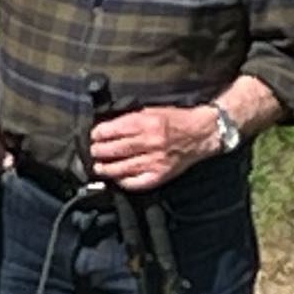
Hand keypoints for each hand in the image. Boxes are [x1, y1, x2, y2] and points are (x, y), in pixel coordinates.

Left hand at [87, 105, 208, 192]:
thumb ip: (131, 118)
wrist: (201, 133)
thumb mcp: (152, 110)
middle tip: (93, 152)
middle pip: (117, 149)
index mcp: (147, 123)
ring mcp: (156, 161)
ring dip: (107, 169)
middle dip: (100, 151)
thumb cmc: (176, 120)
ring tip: (99, 167)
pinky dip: (125, 182)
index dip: (100, 134)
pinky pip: (138, 182)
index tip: (93, 135)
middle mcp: (151, 142)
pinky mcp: (161, 174)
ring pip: (124, 168)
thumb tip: (108, 127)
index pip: (115, 130)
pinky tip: (117, 179)